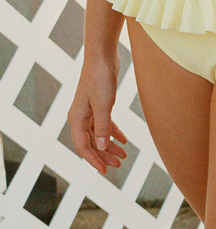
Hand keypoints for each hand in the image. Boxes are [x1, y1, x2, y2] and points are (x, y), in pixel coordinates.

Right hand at [67, 58, 128, 173]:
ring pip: (99, 135)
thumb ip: (103, 127)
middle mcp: (80, 117)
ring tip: (124, 156)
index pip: (83, 146)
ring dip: (110, 146)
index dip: (94, 160)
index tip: (106, 171)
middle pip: (91, 143)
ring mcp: (89, 111)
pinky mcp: (99, 105)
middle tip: (119, 165)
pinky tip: (124, 140)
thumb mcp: (104, 105)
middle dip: (104, 155)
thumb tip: (101, 147)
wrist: (102, 57)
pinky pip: (104, 124)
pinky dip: (113, 132)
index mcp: (77, 119)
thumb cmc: (101, 79)